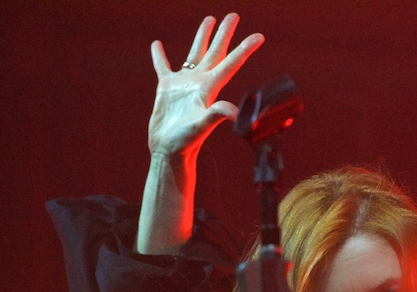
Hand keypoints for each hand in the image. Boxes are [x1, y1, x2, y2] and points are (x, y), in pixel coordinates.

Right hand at [148, 13, 262, 157]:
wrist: (169, 151)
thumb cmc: (186, 142)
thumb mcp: (201, 127)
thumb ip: (215, 115)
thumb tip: (233, 111)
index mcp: (210, 89)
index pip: (231, 64)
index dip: (245, 49)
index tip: (259, 36)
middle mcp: (200, 83)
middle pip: (216, 52)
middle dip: (225, 34)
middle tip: (234, 15)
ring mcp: (183, 85)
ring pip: (194, 53)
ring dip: (202, 37)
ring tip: (209, 20)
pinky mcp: (167, 89)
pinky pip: (163, 67)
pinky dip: (159, 56)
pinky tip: (157, 45)